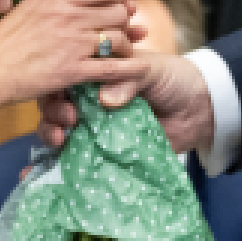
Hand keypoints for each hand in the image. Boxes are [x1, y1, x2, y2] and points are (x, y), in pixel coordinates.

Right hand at [0, 0, 141, 137]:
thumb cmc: (2, 38)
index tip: (116, 3)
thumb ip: (58, 0)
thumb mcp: (29, 6)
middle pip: (117, 11)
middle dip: (124, 20)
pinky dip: (131, 67)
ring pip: (119, 38)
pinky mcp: (73, 70)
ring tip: (122, 50)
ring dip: (126, 45)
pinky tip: (140, 67)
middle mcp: (68, 15)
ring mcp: (73, 43)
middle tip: (121, 28)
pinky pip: (114, 67)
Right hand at [37, 49, 215, 153]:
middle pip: (56, 105)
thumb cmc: (172, 80)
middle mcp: (90, 100)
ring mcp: (95, 127)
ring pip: (59, 131)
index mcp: (97, 74)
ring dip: (50, 134)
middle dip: (52, 113)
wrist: (198, 110)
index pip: (65, 77)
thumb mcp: (150, 70)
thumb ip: (127, 80)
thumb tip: (105, 99)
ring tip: (59, 140)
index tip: (64, 98)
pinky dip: (56, 163)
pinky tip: (42, 169)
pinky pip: (76, 158)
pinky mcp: (103, 151)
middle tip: (66, 121)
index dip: (57, 87)